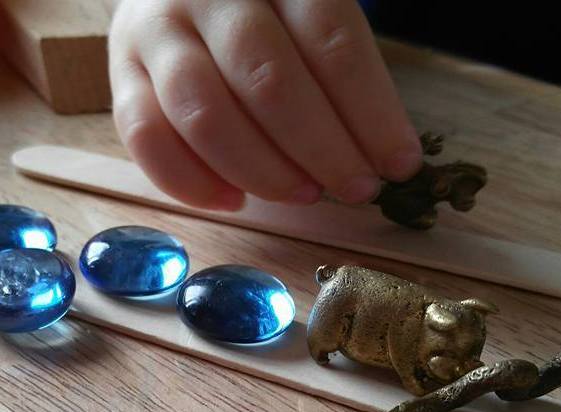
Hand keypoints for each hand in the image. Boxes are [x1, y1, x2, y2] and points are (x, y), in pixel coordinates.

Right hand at [109, 0, 422, 209]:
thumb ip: (339, 74)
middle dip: (323, 150)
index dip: (371, 113)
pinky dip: (191, 182)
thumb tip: (382, 157)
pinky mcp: (119, 73)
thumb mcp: (308, 17)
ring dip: (263, 171)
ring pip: (205, 114)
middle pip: (269, 81)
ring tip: (305, 194)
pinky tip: (233, 201)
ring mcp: (154, 32)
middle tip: (357, 189)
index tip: (399, 165)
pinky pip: (145, 137)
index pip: (332, 42)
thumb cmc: (266, 16)